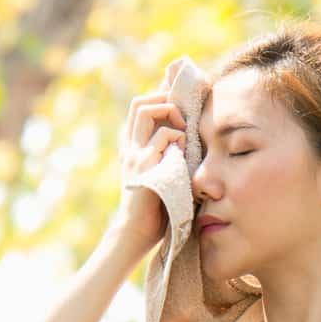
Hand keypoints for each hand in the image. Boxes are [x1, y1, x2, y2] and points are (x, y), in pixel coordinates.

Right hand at [111, 84, 187, 250]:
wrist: (138, 232)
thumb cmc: (156, 206)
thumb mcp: (163, 172)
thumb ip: (170, 152)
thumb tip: (190, 135)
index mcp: (133, 146)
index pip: (141, 107)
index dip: (160, 93)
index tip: (178, 89)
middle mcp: (130, 146)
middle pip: (139, 102)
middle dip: (164, 99)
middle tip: (184, 113)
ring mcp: (134, 154)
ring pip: (145, 110)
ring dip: (168, 113)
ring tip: (183, 130)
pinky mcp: (144, 165)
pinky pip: (163, 137)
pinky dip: (177, 138)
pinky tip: (184, 152)